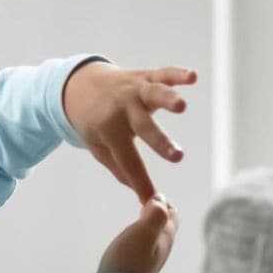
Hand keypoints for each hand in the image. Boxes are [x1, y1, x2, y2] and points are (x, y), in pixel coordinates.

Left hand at [63, 61, 196, 202]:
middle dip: (161, 142)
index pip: (128, 160)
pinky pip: (164, 73)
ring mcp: (135, 90)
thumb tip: (139, 192)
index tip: (152, 199)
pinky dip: (178, 74)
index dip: (140, 181)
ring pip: (154, 95)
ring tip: (182, 107)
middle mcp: (123, 109)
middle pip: (144, 128)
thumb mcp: (98, 145)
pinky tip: (192, 76)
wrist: (79, 84)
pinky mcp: (146, 76)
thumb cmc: (93, 120)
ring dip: (168, 100)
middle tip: (177, 156)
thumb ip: (119, 166)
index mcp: (109, 129)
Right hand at [98, 194, 178, 272]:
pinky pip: (145, 243)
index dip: (162, 201)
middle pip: (165, 222)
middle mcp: (163, 246)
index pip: (172, 212)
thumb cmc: (129, 261)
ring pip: (155, 233)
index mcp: (166, 236)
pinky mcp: (139, 264)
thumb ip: (155, 215)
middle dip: (156, 209)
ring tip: (137, 214)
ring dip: (148, 221)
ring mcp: (152, 257)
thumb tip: (160, 199)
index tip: (145, 195)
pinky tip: (132, 234)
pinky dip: (141, 233)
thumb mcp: (143, 233)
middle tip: (140, 200)